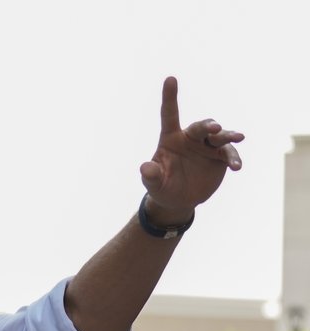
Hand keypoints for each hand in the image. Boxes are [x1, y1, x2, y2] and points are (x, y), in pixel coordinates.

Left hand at [140, 77, 243, 223]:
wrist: (179, 200)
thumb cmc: (162, 187)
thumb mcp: (153, 183)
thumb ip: (150, 175)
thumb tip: (145, 168)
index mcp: (171, 138)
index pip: (169, 115)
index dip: (170, 97)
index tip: (170, 78)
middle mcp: (191, 138)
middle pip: (201, 126)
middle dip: (209, 125)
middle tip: (215, 128)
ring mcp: (207, 146)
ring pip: (220, 136)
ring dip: (229, 136)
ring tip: (238, 138)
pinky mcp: (220, 157)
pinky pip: (229, 154)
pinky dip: (233, 158)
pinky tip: (236, 166)